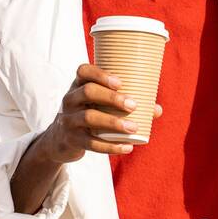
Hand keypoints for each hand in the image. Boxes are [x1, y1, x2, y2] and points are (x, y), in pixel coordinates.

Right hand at [40, 63, 163, 159]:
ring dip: (114, 122)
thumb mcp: (99, 106)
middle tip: (133, 105)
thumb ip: (127, 105)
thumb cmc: (89, 115)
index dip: (100, 74)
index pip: (83, 71)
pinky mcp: (71, 139)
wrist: (60, 140)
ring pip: (89, 117)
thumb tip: (157, 109)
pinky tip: (127, 148)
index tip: (120, 82)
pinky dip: (110, 146)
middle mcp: (70, 100)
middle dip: (112, 97)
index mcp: (78, 85)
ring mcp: (68, 120)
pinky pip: (90, 143)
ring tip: (133, 128)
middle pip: (88, 92)